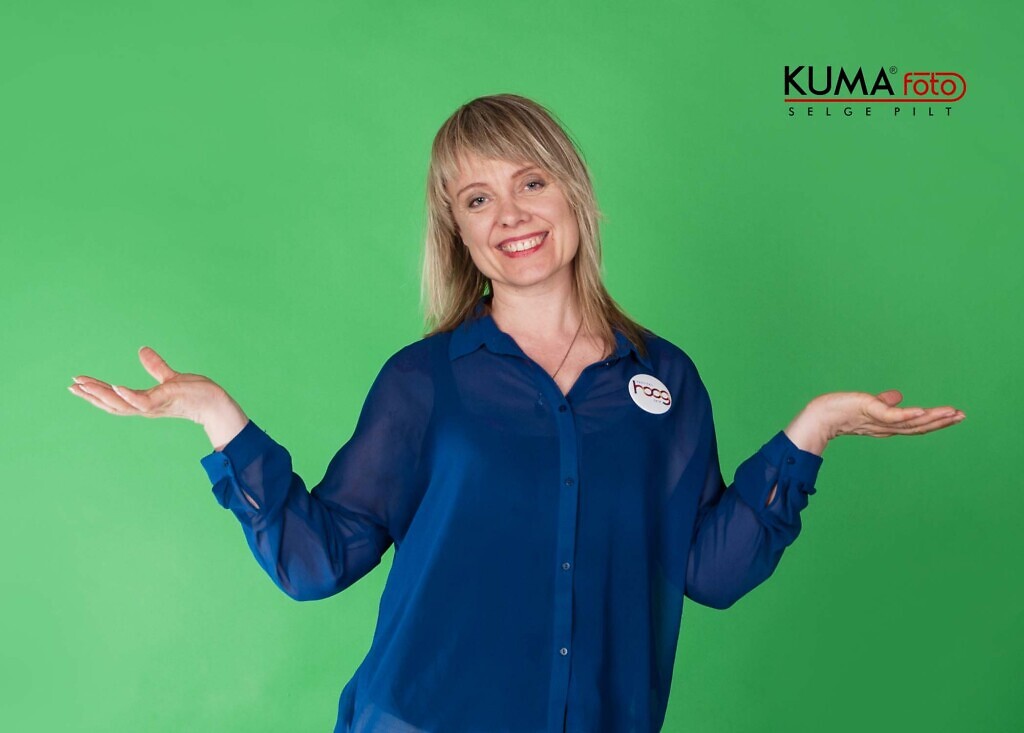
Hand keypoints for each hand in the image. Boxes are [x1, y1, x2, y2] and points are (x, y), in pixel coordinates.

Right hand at [69, 346, 232, 424]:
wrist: (216, 403)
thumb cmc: (196, 393)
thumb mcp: (170, 377)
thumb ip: (155, 366)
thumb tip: (142, 350)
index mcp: (145, 402)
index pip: (114, 399)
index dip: (95, 392)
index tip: (77, 383)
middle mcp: (146, 407)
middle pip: (112, 404)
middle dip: (91, 396)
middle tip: (71, 385)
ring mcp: (155, 406)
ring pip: (122, 405)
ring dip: (102, 396)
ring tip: (84, 385)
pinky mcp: (165, 401)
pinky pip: (142, 402)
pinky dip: (128, 396)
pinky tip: (115, 387)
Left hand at [812, 389, 965, 440]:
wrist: (819, 416)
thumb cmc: (840, 411)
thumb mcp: (868, 406)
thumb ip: (884, 402)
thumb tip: (898, 395)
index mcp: (887, 426)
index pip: (916, 425)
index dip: (936, 421)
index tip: (955, 415)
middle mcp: (886, 427)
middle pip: (918, 426)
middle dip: (941, 421)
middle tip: (962, 416)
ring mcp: (878, 421)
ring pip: (910, 422)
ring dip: (933, 418)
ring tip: (952, 413)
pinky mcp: (869, 412)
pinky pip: (892, 416)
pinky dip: (908, 414)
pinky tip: (922, 411)